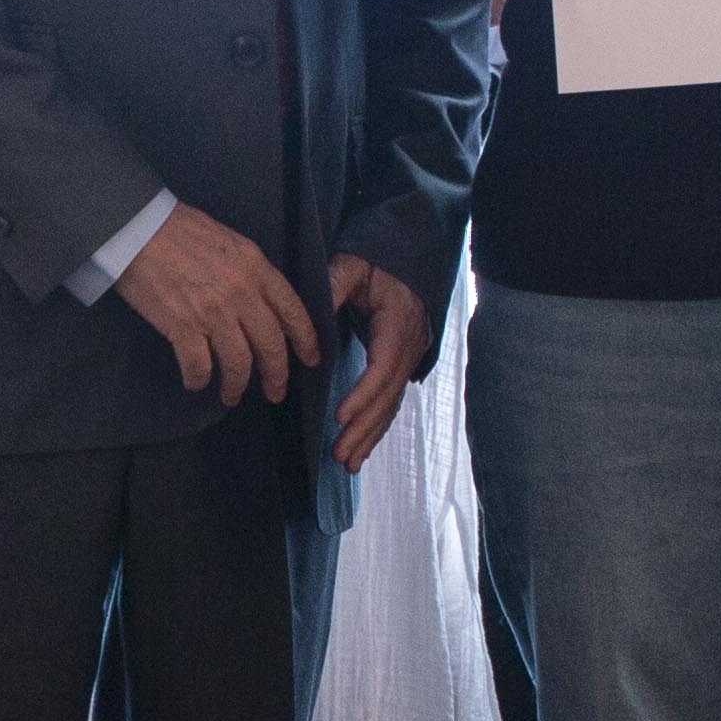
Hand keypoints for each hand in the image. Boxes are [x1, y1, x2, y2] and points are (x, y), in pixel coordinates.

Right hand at [112, 203, 319, 404]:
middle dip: (277, 375)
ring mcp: (213, 312)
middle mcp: (242, 293)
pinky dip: (199, 380)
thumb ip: (250, 272)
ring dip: (237, 385)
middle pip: (271, 345)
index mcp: (257, 268)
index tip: (311, 359)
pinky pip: (200, 366)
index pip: (293, 311)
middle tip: (275, 391)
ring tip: (231, 395)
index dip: (306, 340)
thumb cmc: (179, 229)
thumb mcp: (231, 242)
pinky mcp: (182, 326)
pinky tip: (196, 383)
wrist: (138, 227)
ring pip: (239, 363)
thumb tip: (260, 301)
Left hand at [328, 255, 430, 469]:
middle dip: (363, 427)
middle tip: (339, 452)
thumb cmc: (377, 262)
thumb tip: (312, 317)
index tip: (339, 414)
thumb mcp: (354, 265)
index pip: (382, 366)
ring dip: (370, 435)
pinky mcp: (400, 366)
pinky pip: (390, 402)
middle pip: (387, 395)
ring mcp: (408, 359)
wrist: (406, 258)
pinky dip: (376, 427)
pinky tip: (361, 451)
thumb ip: (334, 285)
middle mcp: (408, 347)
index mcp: (398, 323)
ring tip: (347, 462)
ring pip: (390, 404)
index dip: (363, 394)